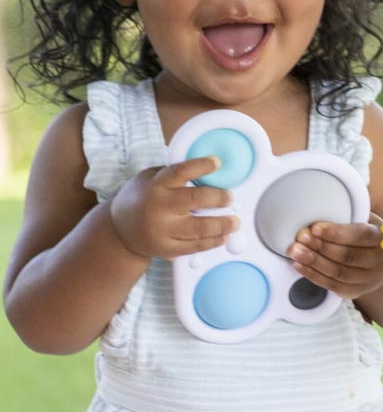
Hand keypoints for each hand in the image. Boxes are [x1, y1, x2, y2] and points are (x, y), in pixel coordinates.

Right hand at [109, 156, 237, 259]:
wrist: (119, 230)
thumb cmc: (140, 199)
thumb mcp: (149, 178)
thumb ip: (173, 174)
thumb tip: (207, 170)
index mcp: (156, 185)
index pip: (181, 171)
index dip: (202, 166)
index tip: (217, 162)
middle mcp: (159, 207)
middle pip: (195, 200)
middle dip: (218, 198)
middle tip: (229, 197)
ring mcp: (163, 230)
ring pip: (199, 228)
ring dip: (222, 225)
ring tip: (234, 221)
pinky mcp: (167, 249)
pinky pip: (195, 246)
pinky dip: (212, 242)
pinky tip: (223, 236)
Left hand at [288, 216, 382, 300]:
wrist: (380, 261)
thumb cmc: (366, 236)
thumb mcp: (364, 220)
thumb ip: (347, 217)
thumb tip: (315, 214)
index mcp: (381, 238)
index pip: (359, 236)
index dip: (336, 233)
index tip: (315, 228)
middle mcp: (379, 261)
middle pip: (346, 256)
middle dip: (319, 247)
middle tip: (300, 238)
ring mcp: (369, 280)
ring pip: (337, 273)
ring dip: (312, 262)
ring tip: (295, 251)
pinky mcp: (355, 291)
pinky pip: (331, 285)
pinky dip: (313, 275)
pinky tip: (299, 265)